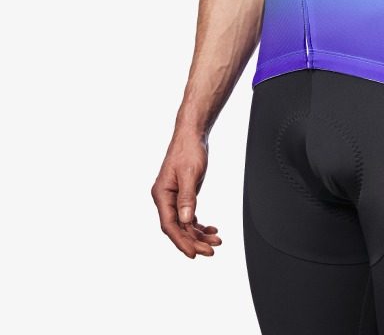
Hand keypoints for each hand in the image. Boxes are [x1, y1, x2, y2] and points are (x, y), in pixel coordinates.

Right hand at [151, 129, 222, 257]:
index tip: (194, 254)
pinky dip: (199, 225)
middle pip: (178, 228)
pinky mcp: (183, 196)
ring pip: (184, 225)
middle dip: (194, 241)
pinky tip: (211, 229)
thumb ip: (187, 197)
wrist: (192, 135)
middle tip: (211, 251)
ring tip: (216, 241)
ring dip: (199, 234)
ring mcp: (174, 198)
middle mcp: (165, 199)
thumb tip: (185, 221)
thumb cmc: (188, 150)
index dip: (181, 241)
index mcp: (161, 194)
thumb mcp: (189, 173)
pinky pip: (189, 217)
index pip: (169, 225)